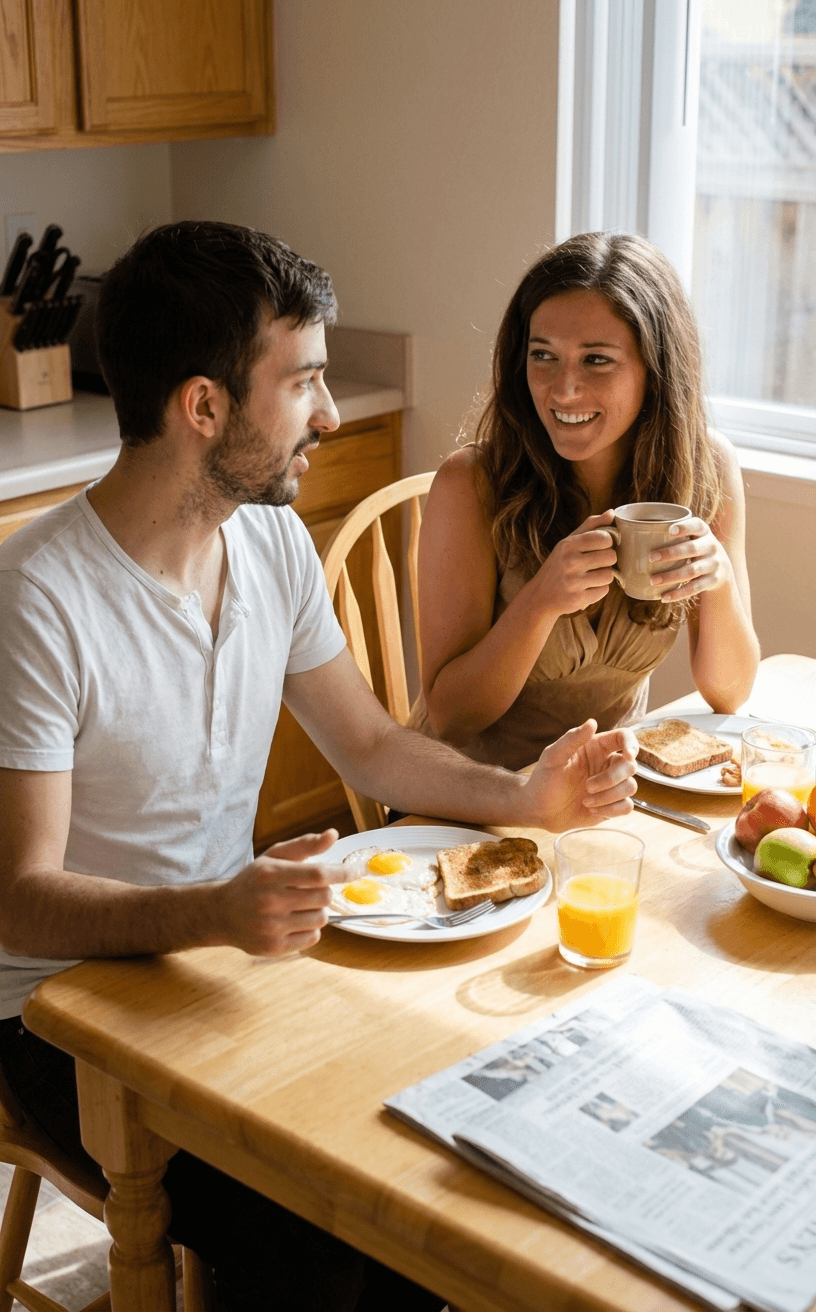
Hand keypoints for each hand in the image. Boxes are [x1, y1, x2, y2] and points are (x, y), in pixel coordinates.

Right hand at [216, 829, 346, 956]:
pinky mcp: (274, 948)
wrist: (222, 913)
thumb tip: (333, 834)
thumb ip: (305, 845)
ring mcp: (271, 927)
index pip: (318, 874)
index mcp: (270, 874)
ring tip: (299, 906)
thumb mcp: (274, 857)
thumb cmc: (254, 881)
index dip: (342, 872)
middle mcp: (269, 901)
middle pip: (324, 897)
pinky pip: (312, 938)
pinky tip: (293, 922)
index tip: (357, 871)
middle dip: (324, 892)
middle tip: (310, 891)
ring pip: (321, 918)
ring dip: (317, 911)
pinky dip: (310, 929)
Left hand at [523, 720, 637, 830]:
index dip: (631, 744)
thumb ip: (572, 739)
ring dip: (608, 796)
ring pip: (630, 787)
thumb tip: (592, 722)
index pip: (623, 737)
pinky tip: (592, 809)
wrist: (540, 811)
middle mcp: (607, 764)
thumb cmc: (544, 780)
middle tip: (587, 786)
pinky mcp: (612, 805)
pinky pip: (627, 806)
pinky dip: (611, 810)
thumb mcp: (553, 757)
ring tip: (586, 801)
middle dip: (611, 778)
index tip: (628, 755)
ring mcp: (611, 786)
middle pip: (630, 766)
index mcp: (596, 747)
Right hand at [532, 510, 617, 615]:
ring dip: (603, 576)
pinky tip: (587, 588)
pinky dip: (598, 590)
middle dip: (607, 560)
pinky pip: (604, 591)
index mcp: (568, 545)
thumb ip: (590, 526)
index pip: (604, 538)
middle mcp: (570, 563)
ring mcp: (574, 582)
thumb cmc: (557, 566)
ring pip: (609, 575)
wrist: (539, 596)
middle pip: (610, 556)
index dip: (608, 542)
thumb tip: (611, 512)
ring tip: (591, 576)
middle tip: (596, 563)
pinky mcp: (578, 599)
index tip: (601, 546)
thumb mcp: (568, 543)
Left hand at [649, 517, 731, 601]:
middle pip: (692, 549)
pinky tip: (664, 597)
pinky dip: (679, 593)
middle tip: (650, 557)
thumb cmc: (694, 548)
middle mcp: (711, 546)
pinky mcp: (713, 580)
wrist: (721, 569)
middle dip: (671, 553)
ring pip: (692, 571)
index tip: (670, 530)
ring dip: (671, 576)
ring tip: (653, 581)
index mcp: (703, 532)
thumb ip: (671, 535)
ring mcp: (714, 564)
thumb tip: (627, 535)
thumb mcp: (691, 538)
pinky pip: (695, 588)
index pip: (697, 525)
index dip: (685, 527)